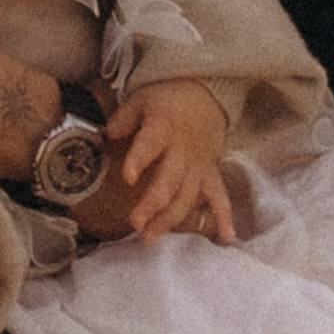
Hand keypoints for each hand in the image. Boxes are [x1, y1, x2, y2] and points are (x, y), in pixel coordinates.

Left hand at [101, 81, 233, 243]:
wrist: (204, 95)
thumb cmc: (166, 100)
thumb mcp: (141, 99)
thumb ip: (124, 118)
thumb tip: (108, 133)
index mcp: (163, 128)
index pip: (150, 144)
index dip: (139, 160)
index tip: (128, 178)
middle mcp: (183, 150)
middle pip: (169, 181)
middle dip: (153, 204)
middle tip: (135, 223)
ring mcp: (199, 165)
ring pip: (187, 196)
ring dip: (170, 218)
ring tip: (150, 237)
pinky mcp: (210, 174)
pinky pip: (220, 196)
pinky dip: (224, 216)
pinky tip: (225, 236)